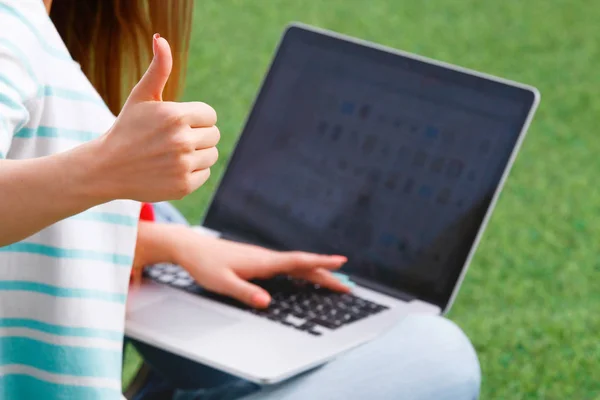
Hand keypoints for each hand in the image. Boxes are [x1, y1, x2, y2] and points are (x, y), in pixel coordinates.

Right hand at [94, 34, 218, 201]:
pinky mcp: (183, 186)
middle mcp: (182, 140)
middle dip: (197, 135)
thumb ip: (159, 70)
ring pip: (212, 155)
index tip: (177, 123)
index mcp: (175, 115)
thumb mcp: (141, 96)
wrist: (107, 168)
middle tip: (173, 140)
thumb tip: (162, 39)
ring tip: (172, 154)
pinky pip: (205, 174)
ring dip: (197, 154)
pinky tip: (171, 169)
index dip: (195, 118)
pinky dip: (192, 172)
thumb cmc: (128, 128)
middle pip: (214, 135)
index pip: (210, 115)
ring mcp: (183, 165)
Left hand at [168, 227, 349, 307]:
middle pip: (303, 265)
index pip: (298, 262)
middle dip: (326, 274)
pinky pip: (287, 266)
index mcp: (262, 262)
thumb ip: (244, 292)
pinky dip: (302, 271)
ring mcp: (263, 258)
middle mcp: (266, 258)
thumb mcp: (222, 283)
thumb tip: (267, 302)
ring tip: (335, 281)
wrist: (191, 247)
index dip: (320, 263)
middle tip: (347, 285)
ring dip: (317, 273)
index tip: (342, 263)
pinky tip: (305, 276)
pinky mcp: (258, 261)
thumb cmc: (205, 265)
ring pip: (297, 265)